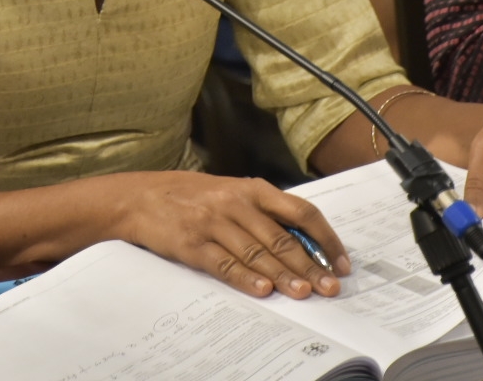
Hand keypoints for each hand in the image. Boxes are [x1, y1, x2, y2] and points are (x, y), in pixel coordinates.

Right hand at [111, 171, 350, 299]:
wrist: (141, 196)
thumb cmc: (193, 196)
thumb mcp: (231, 193)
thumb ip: (264, 213)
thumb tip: (305, 244)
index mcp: (252, 188)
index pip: (300, 212)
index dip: (324, 238)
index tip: (340, 262)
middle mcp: (236, 203)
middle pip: (281, 238)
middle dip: (310, 266)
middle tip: (329, 287)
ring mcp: (213, 223)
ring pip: (257, 253)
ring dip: (283, 276)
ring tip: (304, 293)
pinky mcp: (192, 243)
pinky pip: (224, 263)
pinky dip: (245, 279)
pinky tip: (263, 291)